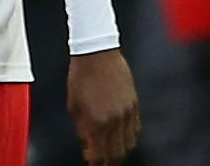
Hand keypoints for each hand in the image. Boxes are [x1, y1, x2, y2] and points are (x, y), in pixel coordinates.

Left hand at [67, 48, 139, 164]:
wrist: (97, 54)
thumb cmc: (81, 77)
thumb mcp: (74, 105)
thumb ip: (82, 129)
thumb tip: (87, 146)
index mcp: (98, 122)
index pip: (100, 154)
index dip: (96, 162)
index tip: (91, 163)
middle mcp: (116, 120)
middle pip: (117, 152)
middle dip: (110, 161)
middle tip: (102, 162)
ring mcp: (128, 113)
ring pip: (130, 143)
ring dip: (121, 151)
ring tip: (112, 153)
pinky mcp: (135, 105)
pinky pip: (136, 129)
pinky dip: (129, 138)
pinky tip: (122, 138)